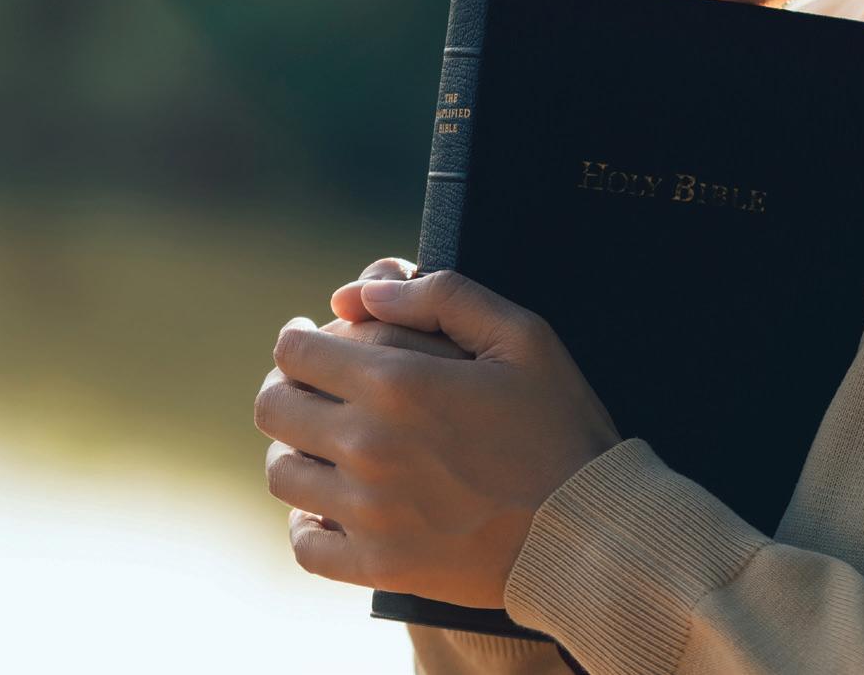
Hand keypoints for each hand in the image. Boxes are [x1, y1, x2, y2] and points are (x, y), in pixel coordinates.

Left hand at [253, 265, 622, 607]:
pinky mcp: (380, 568)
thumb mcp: (519, 335)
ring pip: (282, 473)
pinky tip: (330, 504)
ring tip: (324, 442)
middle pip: (274, 408)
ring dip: (295, 449)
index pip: (295, 352)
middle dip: (289, 386)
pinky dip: (306, 522)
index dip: (300, 337)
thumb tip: (360, 294)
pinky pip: (305, 545)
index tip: (314, 338)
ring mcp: (370, 516)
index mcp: (398, 385)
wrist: (588, 532)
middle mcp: (370, 449)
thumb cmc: (557, 425)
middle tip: (315, 387)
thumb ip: (439, 295)